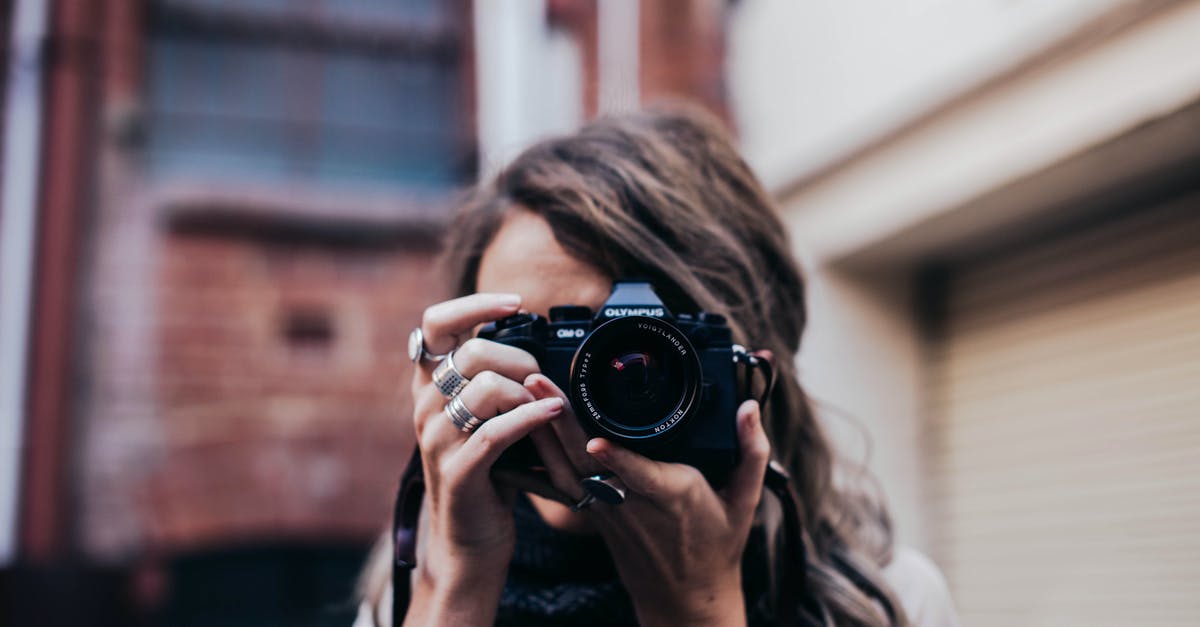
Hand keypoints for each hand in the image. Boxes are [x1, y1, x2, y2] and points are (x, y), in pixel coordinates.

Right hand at [404, 293, 563, 625]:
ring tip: (547, 406)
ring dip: (527, 392)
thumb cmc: (488, 471)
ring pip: (485, 388)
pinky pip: (496, 432)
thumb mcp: (484, 414)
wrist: (470, 540)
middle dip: (520, 358)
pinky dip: (531, 418)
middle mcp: (425, 407)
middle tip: (542, 378)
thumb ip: (492, 375)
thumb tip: (528, 330)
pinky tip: (553, 412)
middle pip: (473, 352)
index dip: (474, 304)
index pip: (435, 323)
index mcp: (430, 386)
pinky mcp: (458, 472)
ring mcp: (436, 440)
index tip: (515, 304)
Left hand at [526, 377, 770, 626]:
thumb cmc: (716, 545)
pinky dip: (543, 449)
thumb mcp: (745, 502)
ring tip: (526, 389)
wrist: (685, 596)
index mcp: (673, 496)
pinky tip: (525, 422)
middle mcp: (632, 502)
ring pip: (567, 466)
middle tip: (540, 382)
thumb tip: (750, 408)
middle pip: (589, 460)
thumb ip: (752, 452)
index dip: (617, 459)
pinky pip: (562, 477)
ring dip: (544, 428)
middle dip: (563, 422)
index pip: (640, 475)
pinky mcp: (594, 510)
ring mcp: (607, 507)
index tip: (595, 440)